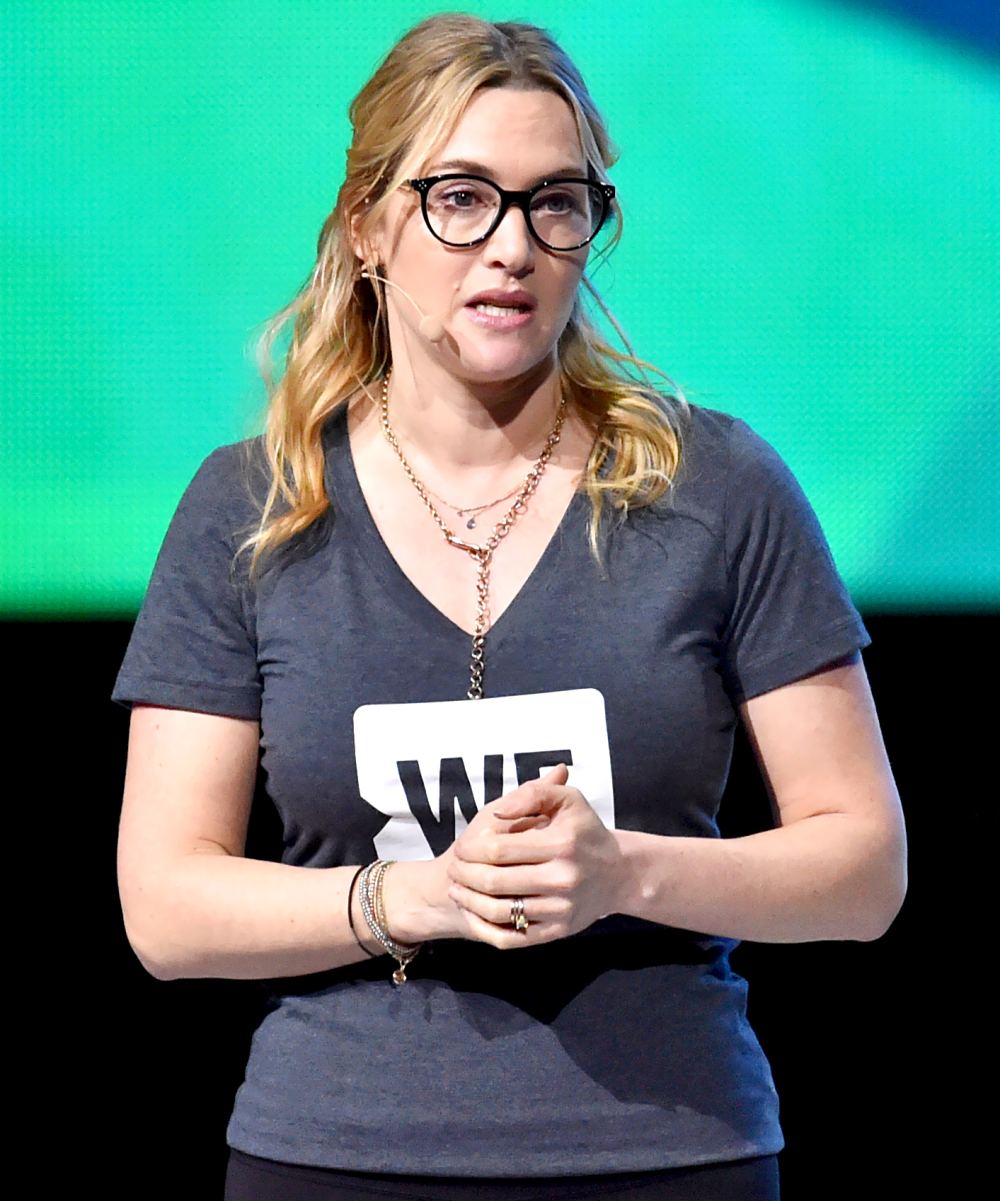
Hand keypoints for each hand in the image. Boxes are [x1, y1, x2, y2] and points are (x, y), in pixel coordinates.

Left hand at [445, 764, 627, 948]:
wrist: (618, 874)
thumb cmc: (584, 831)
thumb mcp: (567, 800)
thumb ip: (532, 794)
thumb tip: (499, 811)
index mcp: (561, 843)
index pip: (499, 849)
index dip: (471, 849)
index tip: (461, 847)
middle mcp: (563, 878)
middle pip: (495, 881)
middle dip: (464, 875)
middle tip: (453, 868)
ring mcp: (561, 909)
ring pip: (499, 912)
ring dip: (469, 901)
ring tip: (458, 889)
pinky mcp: (559, 931)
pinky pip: (513, 937)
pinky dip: (486, 927)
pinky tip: (475, 913)